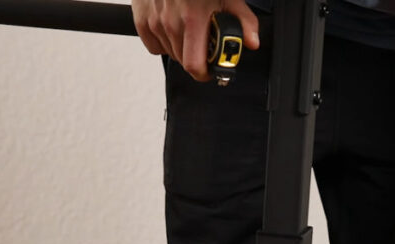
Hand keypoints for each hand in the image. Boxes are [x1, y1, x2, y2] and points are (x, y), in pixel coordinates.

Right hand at [131, 0, 259, 81]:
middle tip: (203, 44)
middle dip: (196, 58)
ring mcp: (155, 22)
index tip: (210, 69)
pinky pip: (154, 46)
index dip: (205, 73)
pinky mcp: (142, 20)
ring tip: (188, 29)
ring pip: (170, 54)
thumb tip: (252, 42)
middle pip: (184, 62)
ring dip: (181, 48)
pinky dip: (163, 42)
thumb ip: (244, 21)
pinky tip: (172, 27)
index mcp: (193, 19)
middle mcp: (171, 23)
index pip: (194, 65)